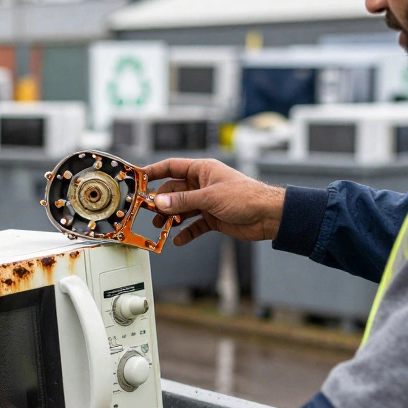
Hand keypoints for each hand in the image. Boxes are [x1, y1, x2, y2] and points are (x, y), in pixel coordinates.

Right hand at [143, 158, 284, 245]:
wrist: (268, 216)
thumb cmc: (246, 196)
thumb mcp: (209, 197)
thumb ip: (182, 201)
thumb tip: (159, 202)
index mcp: (202, 171)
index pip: (172, 167)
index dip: (155, 171)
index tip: (139, 178)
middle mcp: (202, 185)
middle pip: (173, 191)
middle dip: (161, 201)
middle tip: (149, 210)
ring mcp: (206, 202)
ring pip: (181, 209)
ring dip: (170, 218)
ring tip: (161, 226)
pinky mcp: (212, 218)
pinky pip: (193, 226)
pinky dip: (185, 233)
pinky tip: (178, 239)